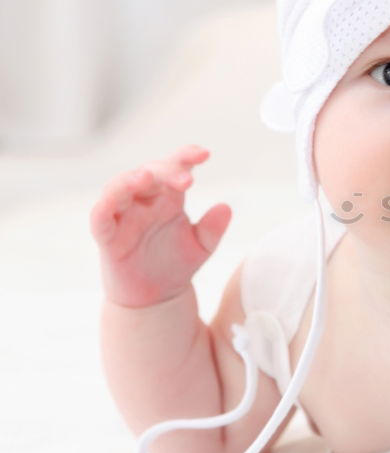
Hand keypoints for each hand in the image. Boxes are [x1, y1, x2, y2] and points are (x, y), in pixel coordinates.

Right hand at [90, 145, 231, 307]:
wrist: (156, 298)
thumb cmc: (176, 265)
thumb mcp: (202, 247)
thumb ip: (212, 228)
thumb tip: (226, 207)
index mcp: (168, 198)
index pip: (174, 168)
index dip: (185, 156)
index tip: (204, 154)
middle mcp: (144, 202)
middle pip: (149, 173)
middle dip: (166, 171)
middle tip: (186, 180)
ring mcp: (124, 216)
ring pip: (119, 187)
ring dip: (130, 179)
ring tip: (147, 177)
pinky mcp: (107, 236)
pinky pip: (101, 216)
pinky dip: (105, 205)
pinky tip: (115, 199)